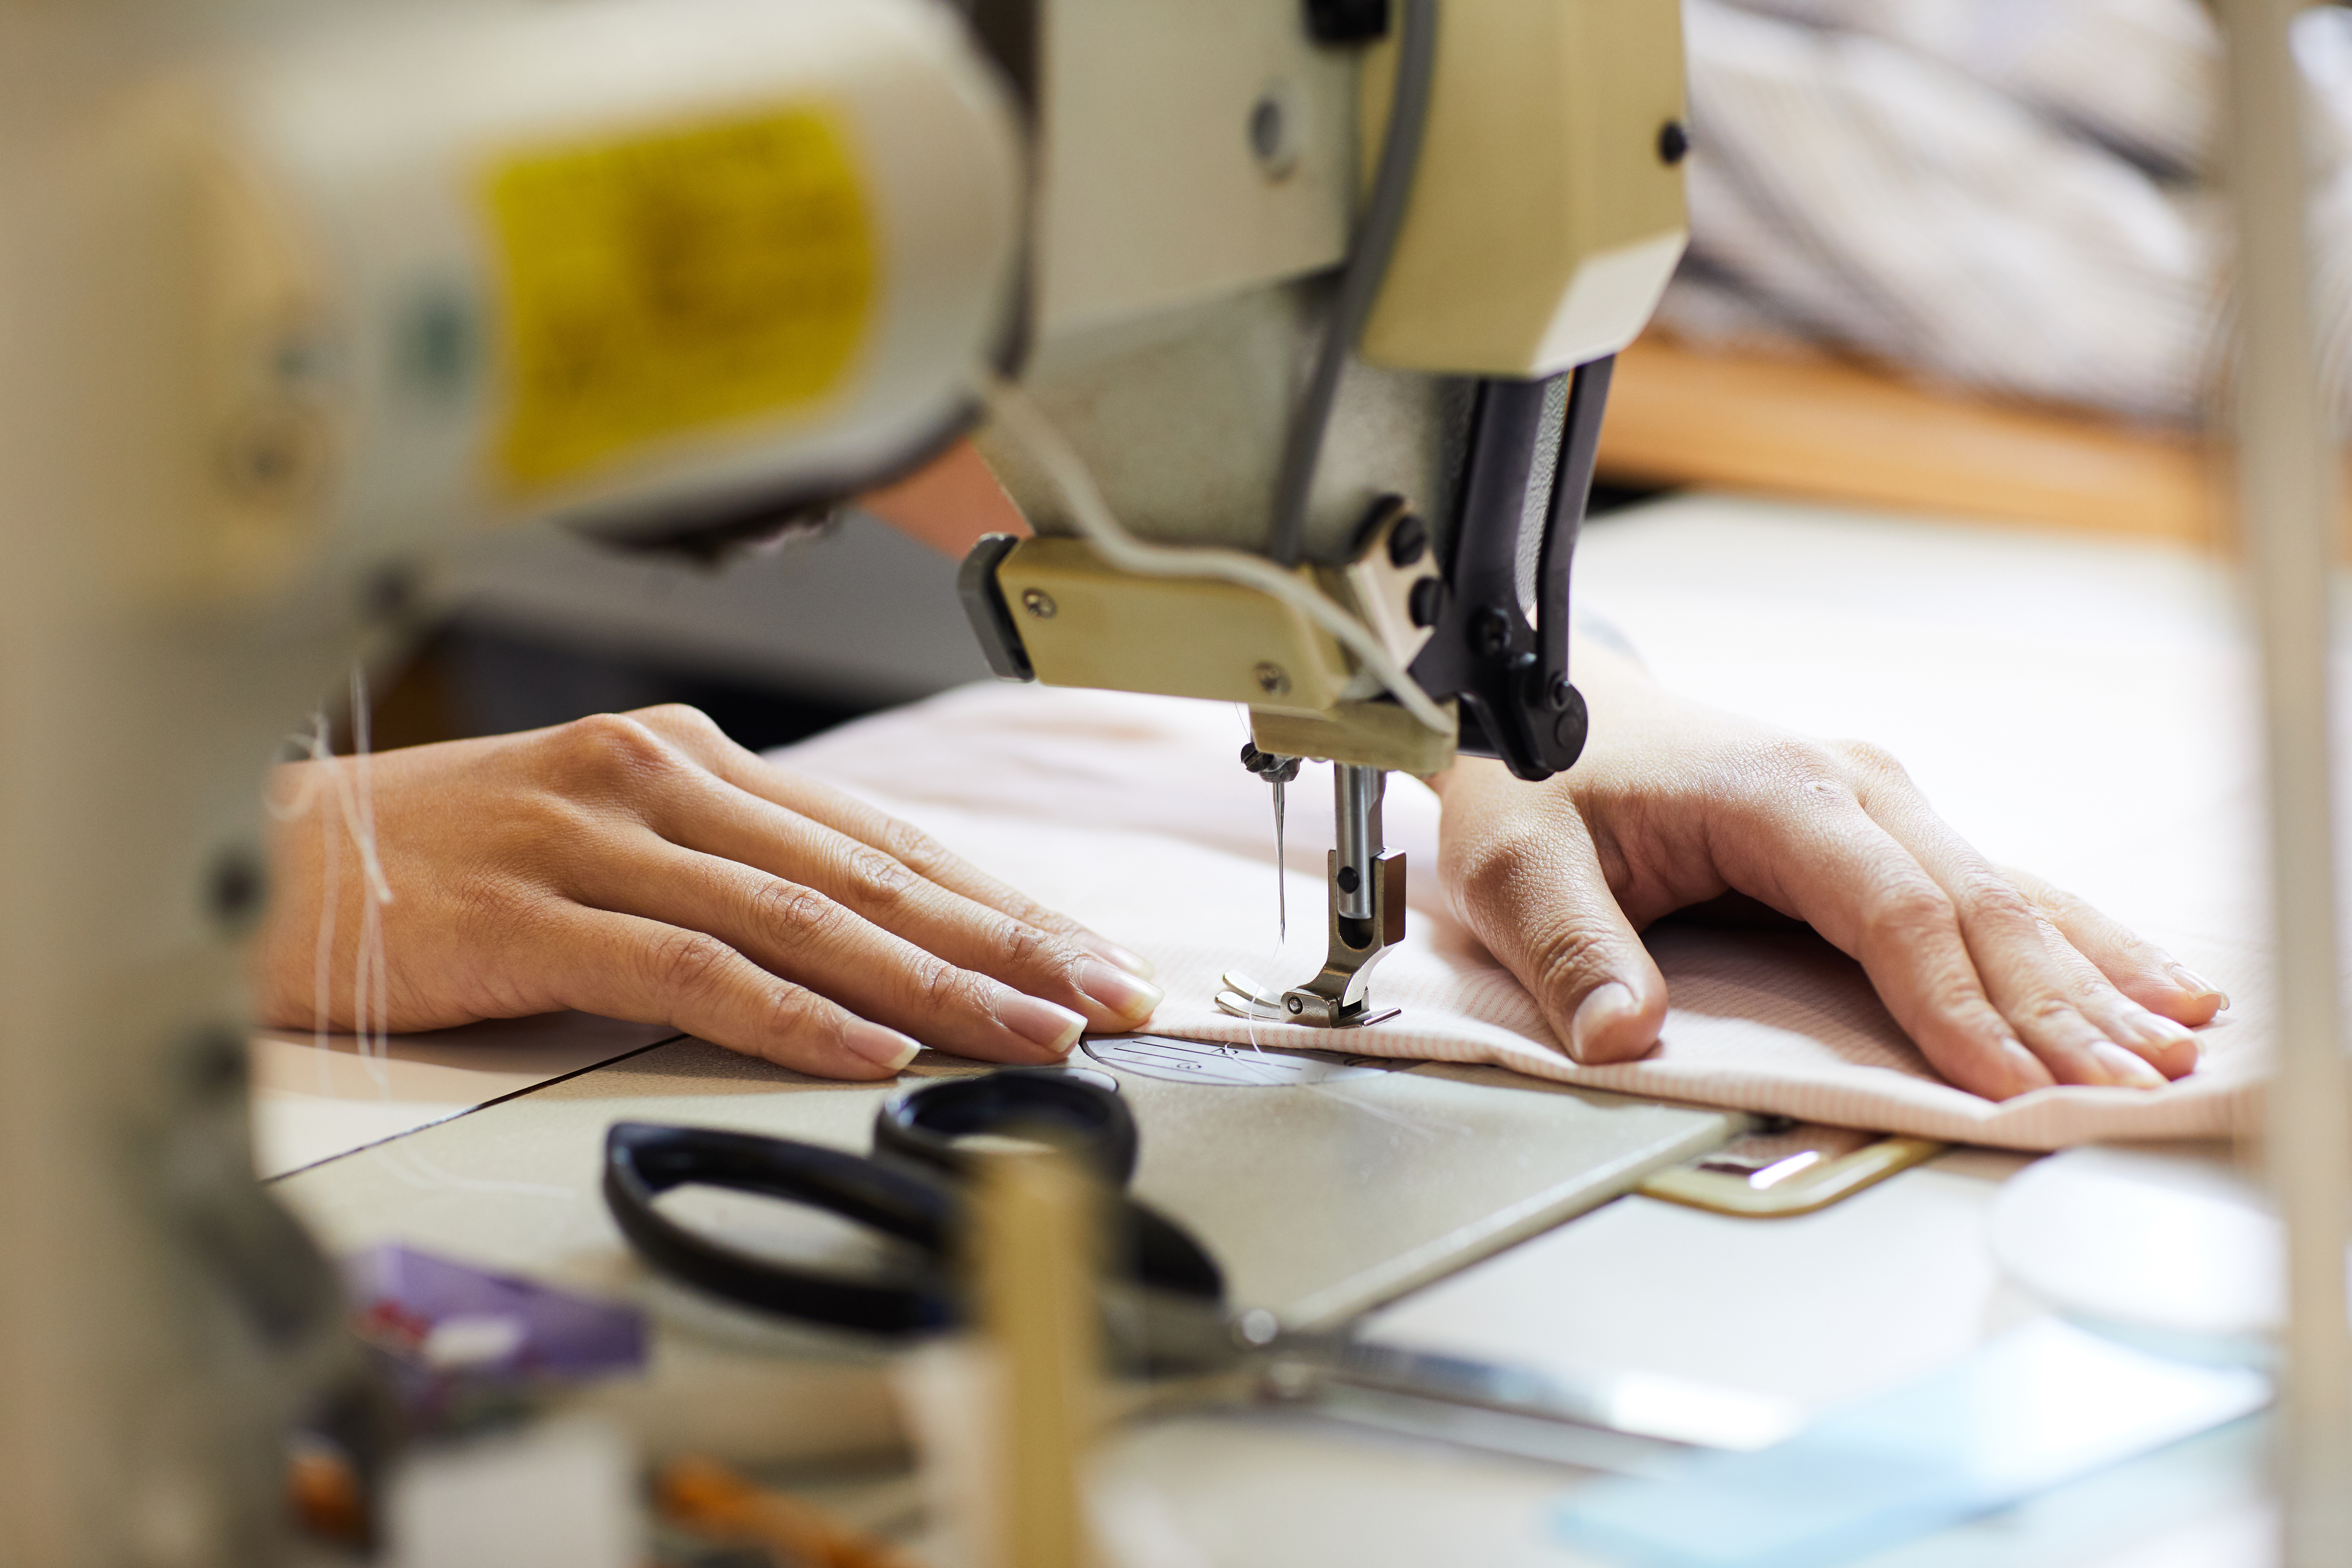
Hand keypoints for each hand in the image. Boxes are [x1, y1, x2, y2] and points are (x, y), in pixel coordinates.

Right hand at [252, 705, 1161, 1079]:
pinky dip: (789, 1011)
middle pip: (866, 872)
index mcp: (682, 759)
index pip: (877, 838)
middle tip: (1106, 994)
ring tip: (1029, 1030)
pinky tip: (869, 1046)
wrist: (264, 854)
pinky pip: (688, 967)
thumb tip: (857, 932)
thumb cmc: (441, 858)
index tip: (1086, 950)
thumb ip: (722, 872)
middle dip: (1004, 939)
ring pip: (802, 917)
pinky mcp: (533, 911)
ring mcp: (594, 840)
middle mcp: (656, 779)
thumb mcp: (604, 841)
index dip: (994, 898)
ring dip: (930, 981)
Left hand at [1430, 636, 2224, 1099]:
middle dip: (2056, 1006)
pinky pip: (1997, 892)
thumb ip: (1570, 950)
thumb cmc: (1538, 779)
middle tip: (2124, 1089)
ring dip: (2089, 978)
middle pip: (1975, 907)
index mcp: (1775, 790)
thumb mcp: (1514, 863)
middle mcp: (1852, 786)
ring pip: (2008, 899)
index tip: (2004, 1085)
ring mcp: (1882, 804)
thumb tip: (1620, 1036)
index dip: (1954, 1005)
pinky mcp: (1889, 832)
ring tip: (2170, 1047)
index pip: (1892, 912)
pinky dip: (2074, 943)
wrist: (1546, 706)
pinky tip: (2150, 984)